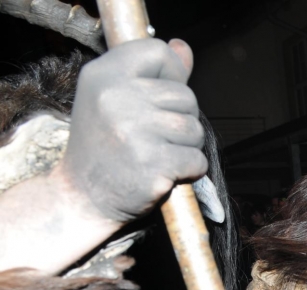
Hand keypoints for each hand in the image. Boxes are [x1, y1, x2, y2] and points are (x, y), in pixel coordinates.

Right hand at [57, 38, 206, 222]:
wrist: (83, 196)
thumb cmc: (105, 146)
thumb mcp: (115, 99)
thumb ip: (152, 74)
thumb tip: (183, 49)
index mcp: (103, 75)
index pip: (158, 52)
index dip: (170, 74)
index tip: (158, 97)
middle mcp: (117, 98)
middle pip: (186, 96)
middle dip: (181, 119)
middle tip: (152, 138)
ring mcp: (134, 131)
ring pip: (195, 129)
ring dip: (186, 147)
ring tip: (158, 155)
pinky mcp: (154, 163)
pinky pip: (197, 159)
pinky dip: (190, 170)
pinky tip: (164, 173)